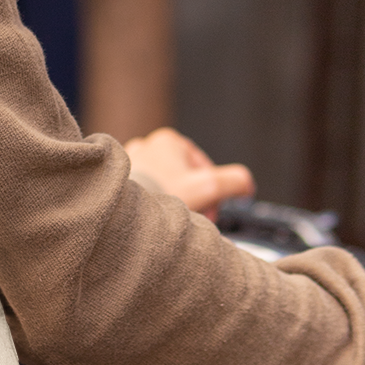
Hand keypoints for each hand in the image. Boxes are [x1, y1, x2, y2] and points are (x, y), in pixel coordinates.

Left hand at [124, 128, 254, 217]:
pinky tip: (155, 223)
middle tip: (192, 221)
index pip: (203, 169)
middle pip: (184, 180)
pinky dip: (154, 209)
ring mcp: (128, 164)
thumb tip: (246, 186)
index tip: (209, 213)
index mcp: (168, 140)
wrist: (118, 215)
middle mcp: (145, 147)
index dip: (212, 194)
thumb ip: (235, 182)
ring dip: (175, 206)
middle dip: (193, 201)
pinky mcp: (117, 183)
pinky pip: (145, 196)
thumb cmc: (160, 197)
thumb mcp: (209, 188)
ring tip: (172, 223)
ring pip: (165, 188)